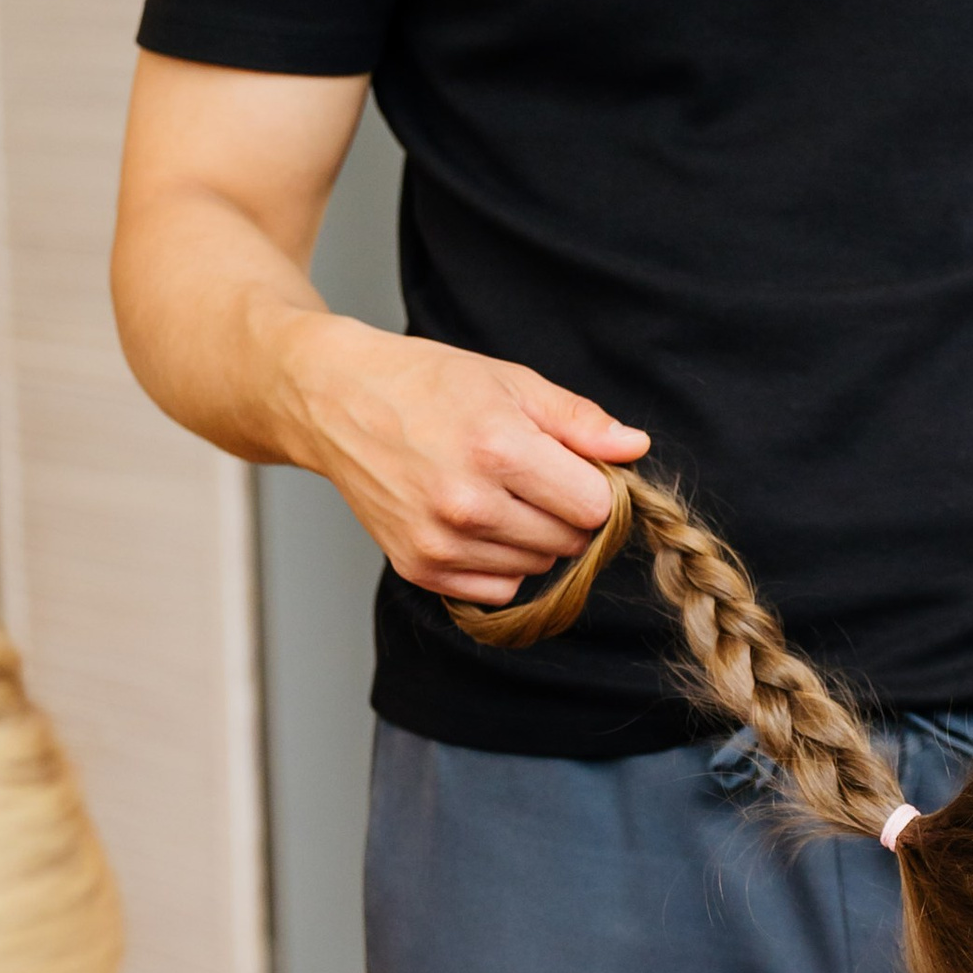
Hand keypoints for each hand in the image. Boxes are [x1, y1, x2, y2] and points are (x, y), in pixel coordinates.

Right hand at [286, 322, 649, 602]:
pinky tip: (477, 521)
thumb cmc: (428, 384)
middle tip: (534, 476)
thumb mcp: (512, 382)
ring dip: (534, 537)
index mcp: (499, 450)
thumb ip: (580, 423)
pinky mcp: (418, 568)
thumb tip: (635, 449)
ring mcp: (440, 543)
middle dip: (567, 511)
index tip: (575, 467)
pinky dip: (499, 563)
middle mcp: (469, 504)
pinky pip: (496, 589)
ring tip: (499, 492)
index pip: (594, 507)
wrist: (337, 402)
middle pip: (570, 541)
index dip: (595, 486)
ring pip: (536, 567)